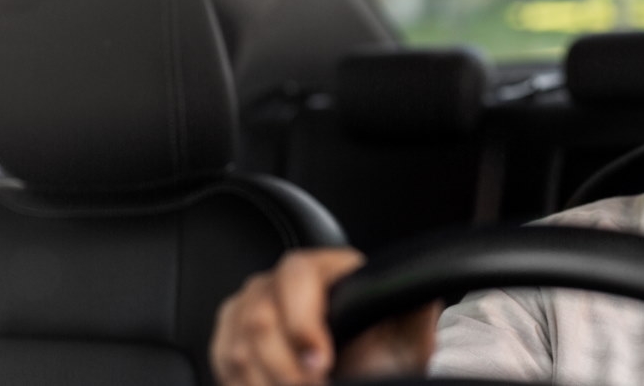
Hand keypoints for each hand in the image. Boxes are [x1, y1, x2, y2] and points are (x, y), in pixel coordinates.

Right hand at [211, 248, 440, 384]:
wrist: (363, 379)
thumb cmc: (384, 357)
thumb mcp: (407, 335)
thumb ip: (413, 307)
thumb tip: (419, 288)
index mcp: (323, 269)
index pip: (297, 275)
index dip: (302, 322)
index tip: (322, 364)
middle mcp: (278, 282)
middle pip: (259, 318)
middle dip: (286, 367)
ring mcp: (248, 309)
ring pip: (239, 348)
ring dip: (269, 382)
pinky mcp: (229, 340)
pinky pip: (225, 365)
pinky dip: (249, 385)